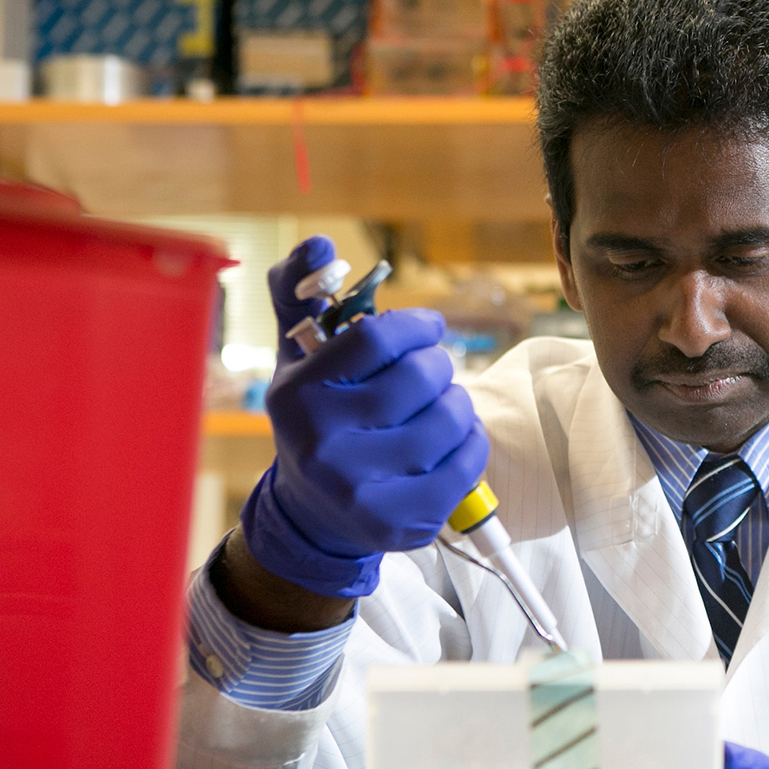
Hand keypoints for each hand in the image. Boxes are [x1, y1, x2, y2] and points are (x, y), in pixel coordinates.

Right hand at [237, 236, 488, 597]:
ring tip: (438, 407)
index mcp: (296, 397)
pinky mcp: (401, 523)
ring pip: (451, 417)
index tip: (428, 328)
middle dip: (438, 366)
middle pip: (422, 376)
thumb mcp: (299, 359)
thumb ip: (301, 294)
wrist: (314, 515)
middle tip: (430, 375)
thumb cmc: (320, 419)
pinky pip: (468, 461)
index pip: (376, 337)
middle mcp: (323, 444)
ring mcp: (361, 490)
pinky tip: (450, 442)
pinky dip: (471, 441)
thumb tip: (321, 246)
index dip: (416, 325)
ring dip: (457, 402)